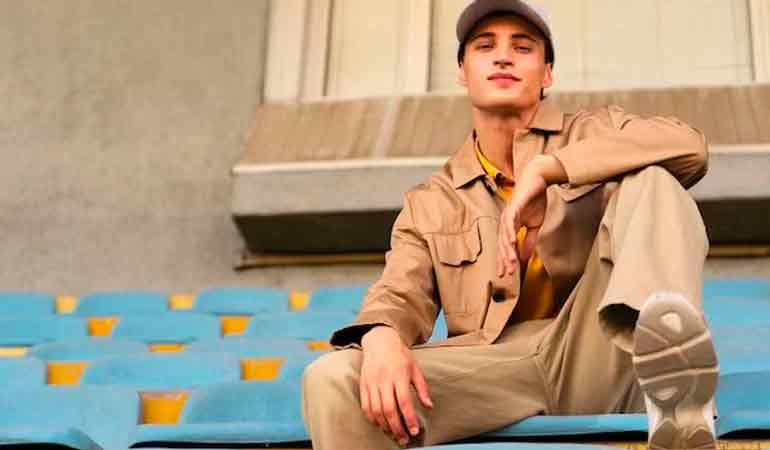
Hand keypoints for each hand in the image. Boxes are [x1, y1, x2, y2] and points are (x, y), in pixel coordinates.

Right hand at [360, 326, 432, 445]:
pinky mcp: (363, 384)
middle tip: (404, 439)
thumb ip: (422, 388)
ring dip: (384, 425)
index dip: (409, 418)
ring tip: (393, 433)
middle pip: (389, 409)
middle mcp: (384, 379)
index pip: (404, 401)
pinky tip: (379, 424)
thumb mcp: (415, 369)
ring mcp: (372, 382)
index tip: (414, 431)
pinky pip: (365, 405)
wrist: (380, 341)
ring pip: (376, 410)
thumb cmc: (400, 355)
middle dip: (397, 427)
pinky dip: (372, 417)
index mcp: (399, 375)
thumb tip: (429, 406)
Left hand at [497, 155, 566, 277]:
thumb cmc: (535, 200)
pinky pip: (510, 222)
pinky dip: (510, 232)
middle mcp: (505, 221)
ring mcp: (507, 214)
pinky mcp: (513, 206)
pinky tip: (512, 242)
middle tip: (505, 274)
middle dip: (504, 260)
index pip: (506, 247)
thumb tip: (525, 257)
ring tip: (510, 263)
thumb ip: (529, 240)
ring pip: (505, 236)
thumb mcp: (534, 225)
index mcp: (510, 226)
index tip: (506, 274)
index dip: (505, 260)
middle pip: (502, 244)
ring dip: (507, 250)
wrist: (538, 180)